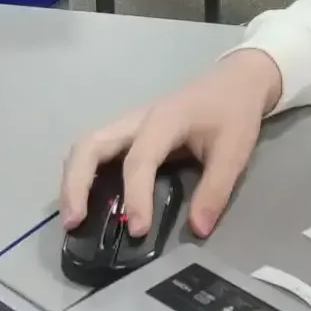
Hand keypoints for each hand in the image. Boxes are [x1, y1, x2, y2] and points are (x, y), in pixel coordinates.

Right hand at [60, 49, 282, 237]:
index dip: (135, 197)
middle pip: (90, 144)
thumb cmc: (234, 111)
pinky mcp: (130, 130)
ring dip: (73, 179)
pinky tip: (87, 200)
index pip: (139, 160)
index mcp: (164, 120)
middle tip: (74, 223)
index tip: (137, 231)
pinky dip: (84, 173)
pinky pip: (97, 149)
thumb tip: (197, 230)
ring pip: (86, 144)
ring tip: (73, 217)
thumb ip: (215, 191)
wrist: (238, 79)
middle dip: (76, 184)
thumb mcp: (234, 151)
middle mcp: (138, 119)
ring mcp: (130, 122)